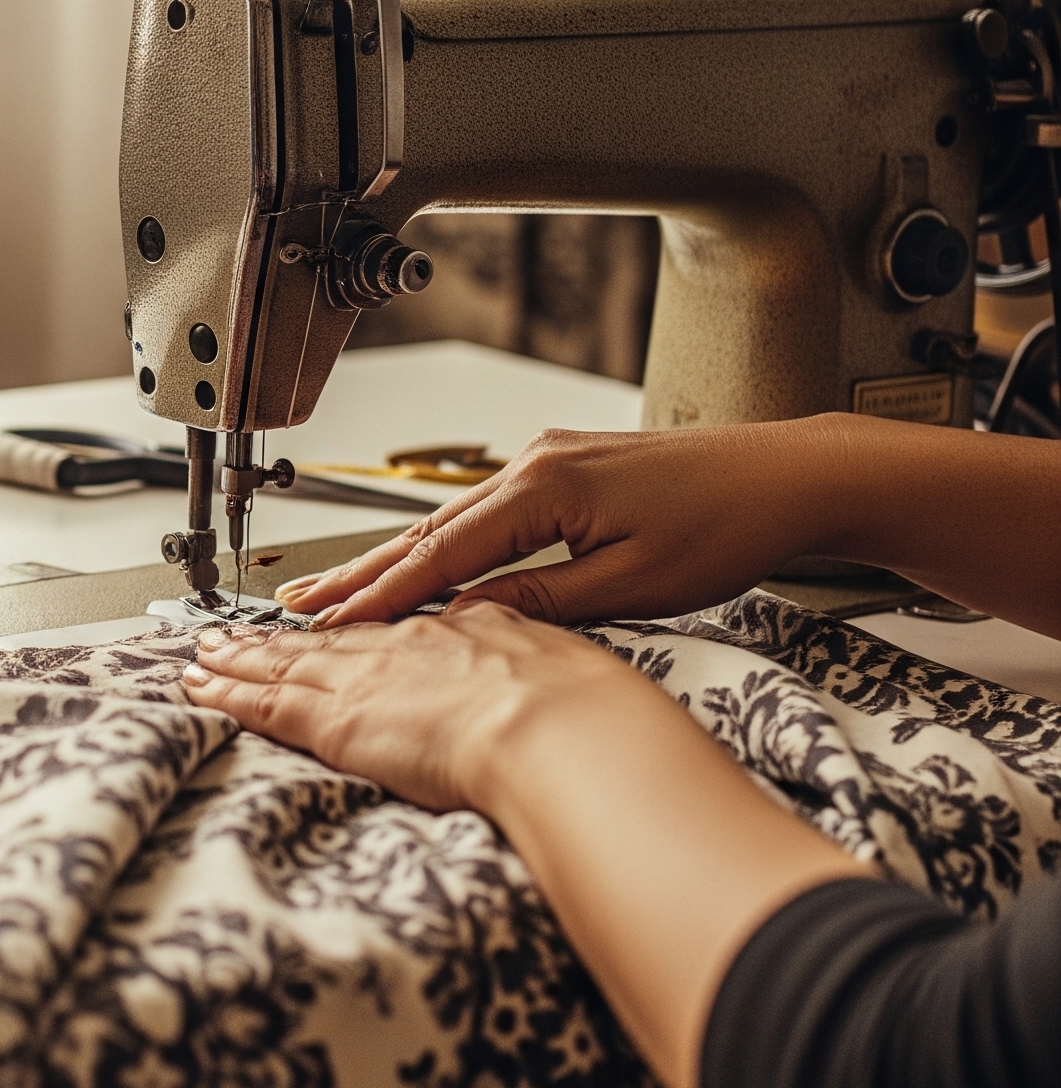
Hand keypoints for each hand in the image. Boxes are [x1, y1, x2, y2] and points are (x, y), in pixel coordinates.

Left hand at [181, 606, 658, 813]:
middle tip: (236, 633)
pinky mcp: (340, 721)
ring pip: (286, 662)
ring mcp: (368, 678)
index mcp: (462, 624)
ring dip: (242, 658)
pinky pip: (268, 703)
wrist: (563, 726)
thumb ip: (525, 643)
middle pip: (328, 635)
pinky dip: (231, 693)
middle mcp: (405, 642)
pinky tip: (203, 686)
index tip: (330, 619)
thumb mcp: (563, 652)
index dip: (356, 619)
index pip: (393, 619)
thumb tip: (507, 640)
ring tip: (205, 655)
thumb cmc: (583, 707)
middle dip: (280, 635)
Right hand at [273, 417, 857, 628]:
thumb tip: (469, 624)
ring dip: (397, 563)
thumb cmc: (727, 526)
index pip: (441, 553)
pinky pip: (485, 515)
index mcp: (544, 487)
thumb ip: (542, 603)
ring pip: (453, 523)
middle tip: (299, 608)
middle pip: (429, 531)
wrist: (789, 475)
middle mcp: (534, 462)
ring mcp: (547, 461)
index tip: (332, 626)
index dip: (382, 595)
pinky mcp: (565, 470)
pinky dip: (443, 548)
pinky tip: (418, 572)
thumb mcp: (632, 585)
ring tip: (339, 596)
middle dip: (362, 574)